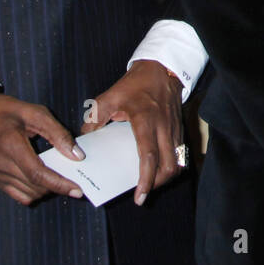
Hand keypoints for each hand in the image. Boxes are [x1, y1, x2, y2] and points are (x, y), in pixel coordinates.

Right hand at [0, 93, 83, 205]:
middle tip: (73, 179)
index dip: (59, 184)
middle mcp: (1, 163)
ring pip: (28, 194)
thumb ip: (58, 134)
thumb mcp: (36, 113)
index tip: (77, 190)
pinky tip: (42, 181)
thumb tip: (77, 156)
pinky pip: (18, 196)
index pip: (37, 173)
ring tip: (58, 177)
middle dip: (57, 187)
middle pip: (35, 187)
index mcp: (11, 144)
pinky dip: (34, 193)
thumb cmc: (7, 110)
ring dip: (46, 190)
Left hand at [81, 59, 185, 204]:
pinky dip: (170, 166)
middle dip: (158, 184)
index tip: (139, 196)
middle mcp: (164, 128)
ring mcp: (174, 130)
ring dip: (165, 177)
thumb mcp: (109, 97)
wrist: (162, 68)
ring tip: (150, 183)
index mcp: (146, 121)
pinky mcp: (179, 130)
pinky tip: (158, 169)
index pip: (149, 156)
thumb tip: (84, 140)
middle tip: (142, 193)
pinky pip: (179, 155)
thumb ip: (95, 118)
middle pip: (170, 166)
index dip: (146, 179)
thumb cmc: (135, 84)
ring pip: (178, 163)